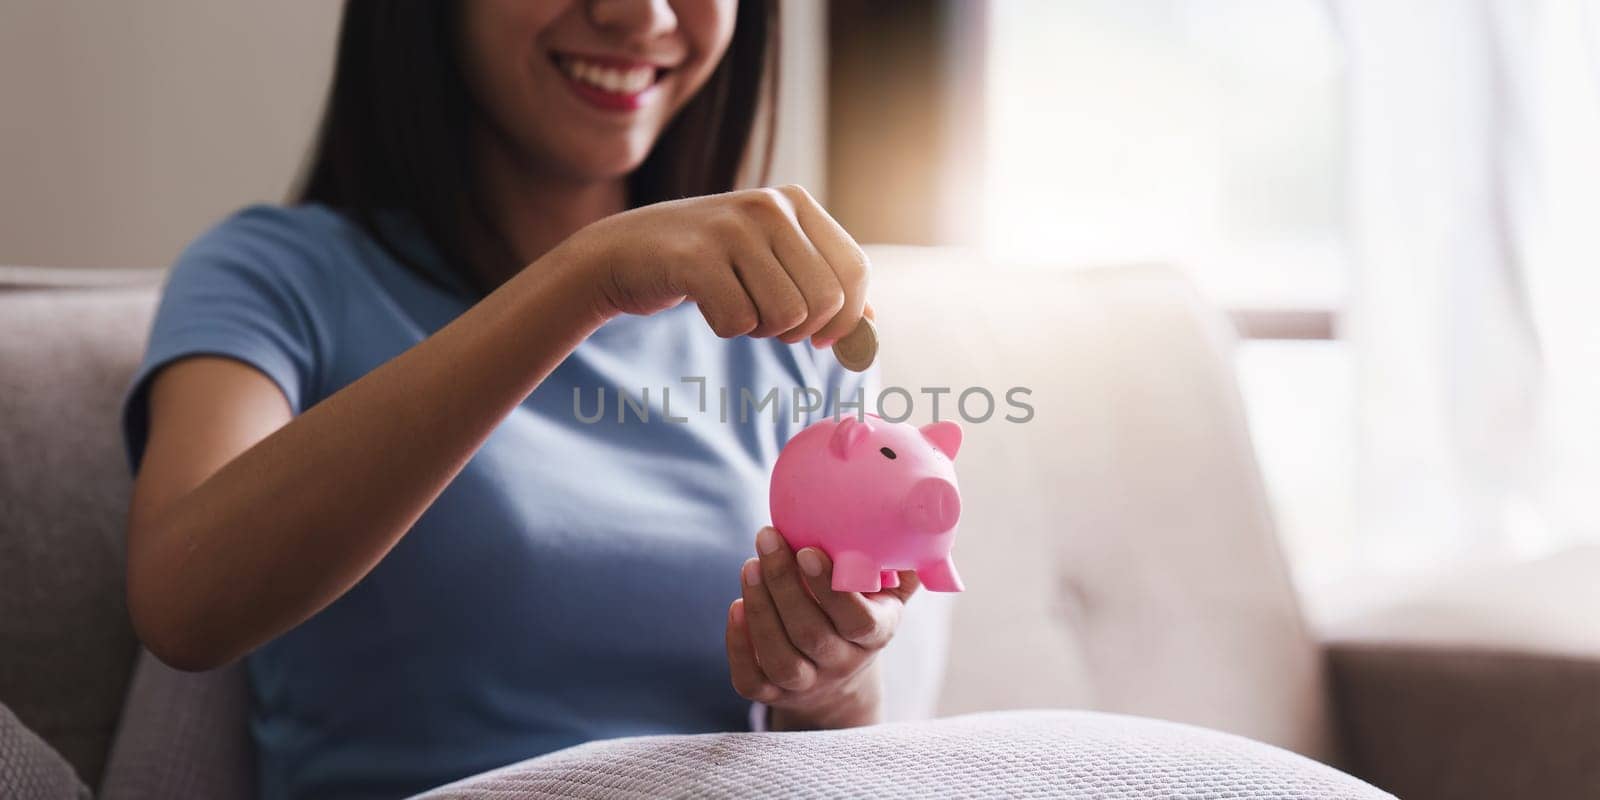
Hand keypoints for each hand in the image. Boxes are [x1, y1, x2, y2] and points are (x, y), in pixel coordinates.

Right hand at [555, 184, 869, 346]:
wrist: (621, 252)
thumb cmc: (705, 262)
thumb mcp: (769, 259)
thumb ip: (821, 284)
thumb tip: (872, 326)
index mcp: (795, 202)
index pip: (855, 271)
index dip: (849, 318)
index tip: (825, 339)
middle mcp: (769, 207)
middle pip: (825, 302)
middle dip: (800, 329)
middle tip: (767, 321)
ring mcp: (731, 228)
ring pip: (786, 316)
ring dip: (761, 329)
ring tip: (735, 306)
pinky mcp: (695, 257)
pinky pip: (740, 322)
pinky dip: (726, 327)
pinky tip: (706, 304)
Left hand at [726, 526, 919, 730]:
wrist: (841, 678)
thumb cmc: (863, 612)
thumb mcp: (889, 593)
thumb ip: (901, 563)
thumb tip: (913, 520)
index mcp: (875, 635)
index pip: (857, 620)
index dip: (830, 589)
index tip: (807, 550)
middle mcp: (842, 664)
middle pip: (810, 634)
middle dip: (784, 584)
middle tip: (767, 539)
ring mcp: (807, 684)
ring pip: (780, 659)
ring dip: (760, 610)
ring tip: (750, 565)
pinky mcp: (773, 694)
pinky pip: (751, 681)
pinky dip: (739, 646)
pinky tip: (736, 607)